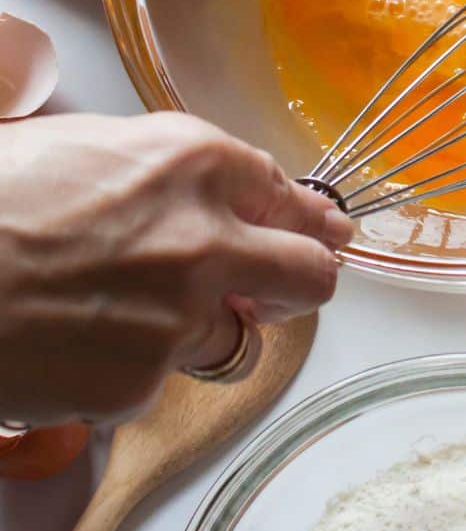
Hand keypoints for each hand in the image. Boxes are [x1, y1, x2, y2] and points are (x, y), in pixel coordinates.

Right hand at [0, 112, 352, 424]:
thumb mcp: (95, 146)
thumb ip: (182, 173)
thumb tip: (239, 196)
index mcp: (196, 162)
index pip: (292, 196)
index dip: (311, 218)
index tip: (324, 232)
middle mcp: (206, 238)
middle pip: (311, 275)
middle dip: (303, 279)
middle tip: (281, 284)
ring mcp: (178, 317)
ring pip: (232, 336)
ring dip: (197, 327)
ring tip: (119, 308)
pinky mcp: (139, 384)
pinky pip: (161, 378)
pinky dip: (130, 366)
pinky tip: (77, 339)